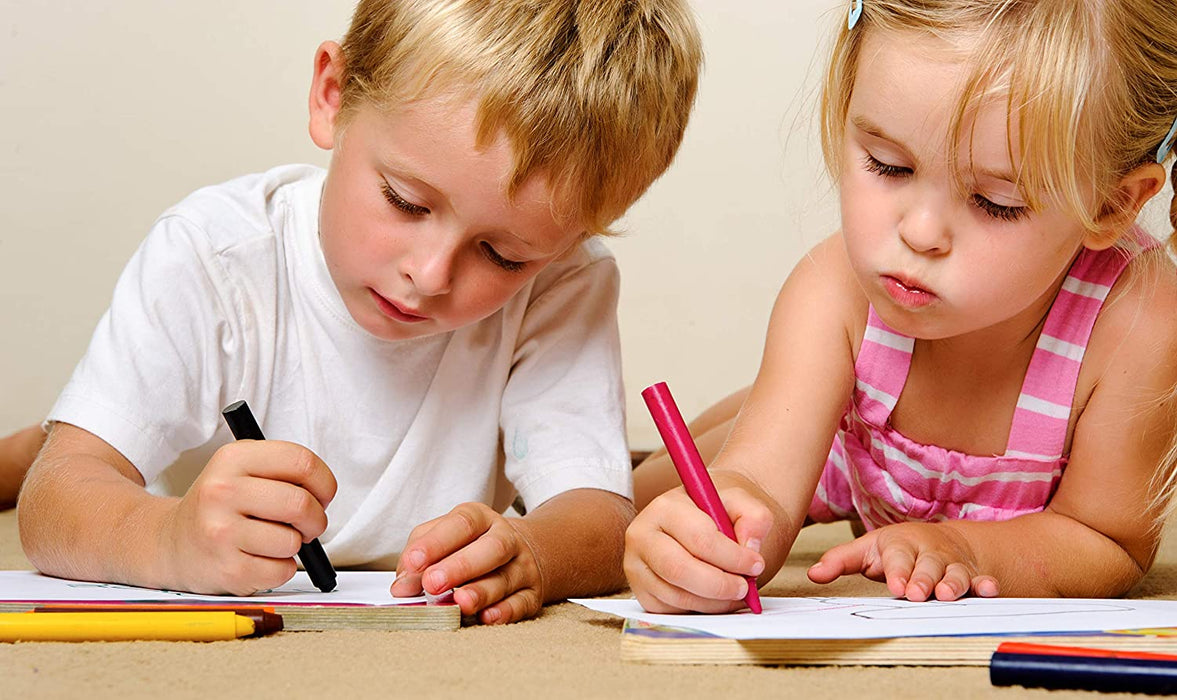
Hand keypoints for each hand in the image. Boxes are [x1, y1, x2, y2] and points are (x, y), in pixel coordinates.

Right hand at [162, 440, 336, 595]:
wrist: (170, 543)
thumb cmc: (220, 506)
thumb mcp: (241, 469)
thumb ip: (283, 470)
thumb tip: (325, 493)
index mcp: (233, 458)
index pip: (302, 461)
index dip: (324, 482)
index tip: (322, 495)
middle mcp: (222, 492)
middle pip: (301, 504)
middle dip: (316, 519)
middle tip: (307, 524)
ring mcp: (221, 532)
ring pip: (293, 541)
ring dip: (294, 545)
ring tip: (273, 540)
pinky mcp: (227, 570)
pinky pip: (281, 571)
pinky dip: (281, 568)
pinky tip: (260, 559)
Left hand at [391, 502, 542, 624]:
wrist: (523, 552)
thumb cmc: (471, 546)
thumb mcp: (444, 538)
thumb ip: (418, 557)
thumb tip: (402, 587)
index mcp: (481, 519)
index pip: (462, 523)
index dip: (436, 542)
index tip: (414, 562)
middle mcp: (506, 539)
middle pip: (491, 548)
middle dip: (460, 566)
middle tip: (432, 583)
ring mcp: (522, 566)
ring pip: (505, 578)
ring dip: (481, 592)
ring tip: (459, 603)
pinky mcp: (532, 593)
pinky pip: (521, 603)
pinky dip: (505, 612)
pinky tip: (487, 617)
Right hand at [623, 472, 771, 613]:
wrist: (702, 523)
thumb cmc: (720, 514)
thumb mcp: (743, 504)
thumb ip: (754, 517)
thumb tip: (749, 547)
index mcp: (665, 507)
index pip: (698, 538)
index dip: (732, 556)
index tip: (755, 564)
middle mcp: (642, 535)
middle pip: (679, 569)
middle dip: (719, 585)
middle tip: (745, 587)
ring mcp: (636, 566)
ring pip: (677, 595)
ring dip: (714, 601)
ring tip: (737, 592)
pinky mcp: (641, 591)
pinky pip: (671, 610)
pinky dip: (700, 610)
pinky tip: (717, 597)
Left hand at [807, 521, 998, 599]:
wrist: (937, 540)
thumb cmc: (896, 549)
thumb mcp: (867, 550)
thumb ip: (839, 562)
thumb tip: (813, 574)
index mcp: (901, 545)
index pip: (898, 557)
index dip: (897, 571)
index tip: (896, 585)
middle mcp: (928, 553)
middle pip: (927, 566)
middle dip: (923, 579)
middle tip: (917, 594)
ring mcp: (952, 564)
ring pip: (955, 574)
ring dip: (953, 584)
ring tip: (948, 595)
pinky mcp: (972, 575)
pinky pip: (981, 580)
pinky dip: (987, 585)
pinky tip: (990, 591)